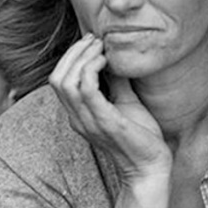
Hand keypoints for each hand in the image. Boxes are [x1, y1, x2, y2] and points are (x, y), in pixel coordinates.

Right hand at [49, 34, 171, 181]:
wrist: (151, 167)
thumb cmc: (140, 137)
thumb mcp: (125, 102)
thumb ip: (116, 82)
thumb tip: (115, 57)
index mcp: (79, 114)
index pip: (58, 80)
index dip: (70, 57)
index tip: (92, 42)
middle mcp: (78, 119)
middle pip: (57, 78)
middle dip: (73, 53)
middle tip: (95, 41)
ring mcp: (89, 121)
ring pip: (66, 82)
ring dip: (82, 58)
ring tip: (101, 48)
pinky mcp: (105, 122)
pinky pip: (86, 90)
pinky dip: (92, 69)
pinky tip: (107, 62)